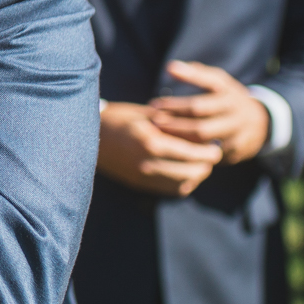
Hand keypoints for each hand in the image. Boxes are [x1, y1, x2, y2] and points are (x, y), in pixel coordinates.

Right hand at [96, 101, 223, 195]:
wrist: (87, 136)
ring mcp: (142, 176)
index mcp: (151, 142)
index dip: (209, 151)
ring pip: (183, 184)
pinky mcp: (139, 183)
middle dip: (207, 164)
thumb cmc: (119, 118)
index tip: (216, 146)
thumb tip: (200, 129)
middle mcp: (148, 162)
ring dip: (197, 176)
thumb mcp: (146, 113)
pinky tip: (185, 172)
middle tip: (213, 155)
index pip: (191, 152)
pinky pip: (169, 190)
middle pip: (192, 171)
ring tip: (201, 164)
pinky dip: (183, 183)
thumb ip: (173, 123)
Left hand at [148, 60, 272, 165]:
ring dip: (180, 141)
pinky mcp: (236, 154)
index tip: (153, 105)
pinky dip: (191, 154)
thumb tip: (170, 67)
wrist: (261, 122)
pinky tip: (172, 151)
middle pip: (200, 127)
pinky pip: (210, 157)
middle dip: (174, 126)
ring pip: (205, 144)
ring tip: (158, 136)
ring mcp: (237, 138)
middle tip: (152, 124)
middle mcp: (235, 118)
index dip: (174, 106)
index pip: (198, 104)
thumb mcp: (218, 81)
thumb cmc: (228, 97)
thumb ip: (195, 74)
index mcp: (229, 98)